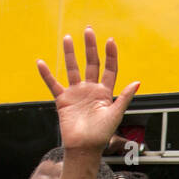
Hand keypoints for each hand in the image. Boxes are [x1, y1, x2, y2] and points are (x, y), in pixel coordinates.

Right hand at [35, 28, 139, 153]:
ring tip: (68, 38)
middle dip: (90, 47)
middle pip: (91, 64)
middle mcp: (91, 89)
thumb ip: (124, 97)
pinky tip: (41, 63)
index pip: (109, 69)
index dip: (110, 55)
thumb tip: (137, 82)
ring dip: (70, 54)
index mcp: (105, 92)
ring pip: (72, 69)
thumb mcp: (115, 114)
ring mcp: (76, 93)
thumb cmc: (101, 134)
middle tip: (88, 30)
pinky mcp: (63, 100)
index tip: (110, 41)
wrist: (84, 148)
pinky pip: (53, 84)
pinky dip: (46, 74)